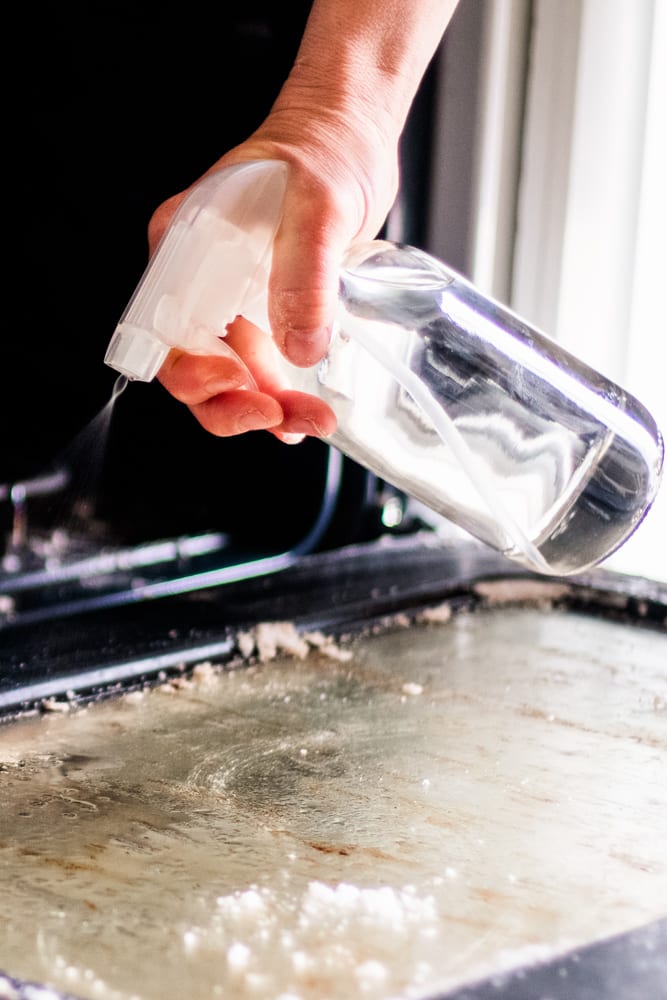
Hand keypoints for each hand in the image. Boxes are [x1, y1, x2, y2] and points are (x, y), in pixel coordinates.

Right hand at [148, 109, 396, 441]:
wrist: (355, 139)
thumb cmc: (324, 151)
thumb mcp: (316, 207)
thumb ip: (303, 275)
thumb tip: (299, 349)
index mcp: (184, 248)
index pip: (165, 328)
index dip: (190, 370)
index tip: (233, 384)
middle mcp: (200, 278)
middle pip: (192, 363)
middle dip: (230, 403)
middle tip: (278, 418)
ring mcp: (233, 297)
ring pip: (231, 374)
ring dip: (265, 406)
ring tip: (310, 420)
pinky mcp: (267, 309)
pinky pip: (263, 365)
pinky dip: (280, 394)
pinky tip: (303, 411)